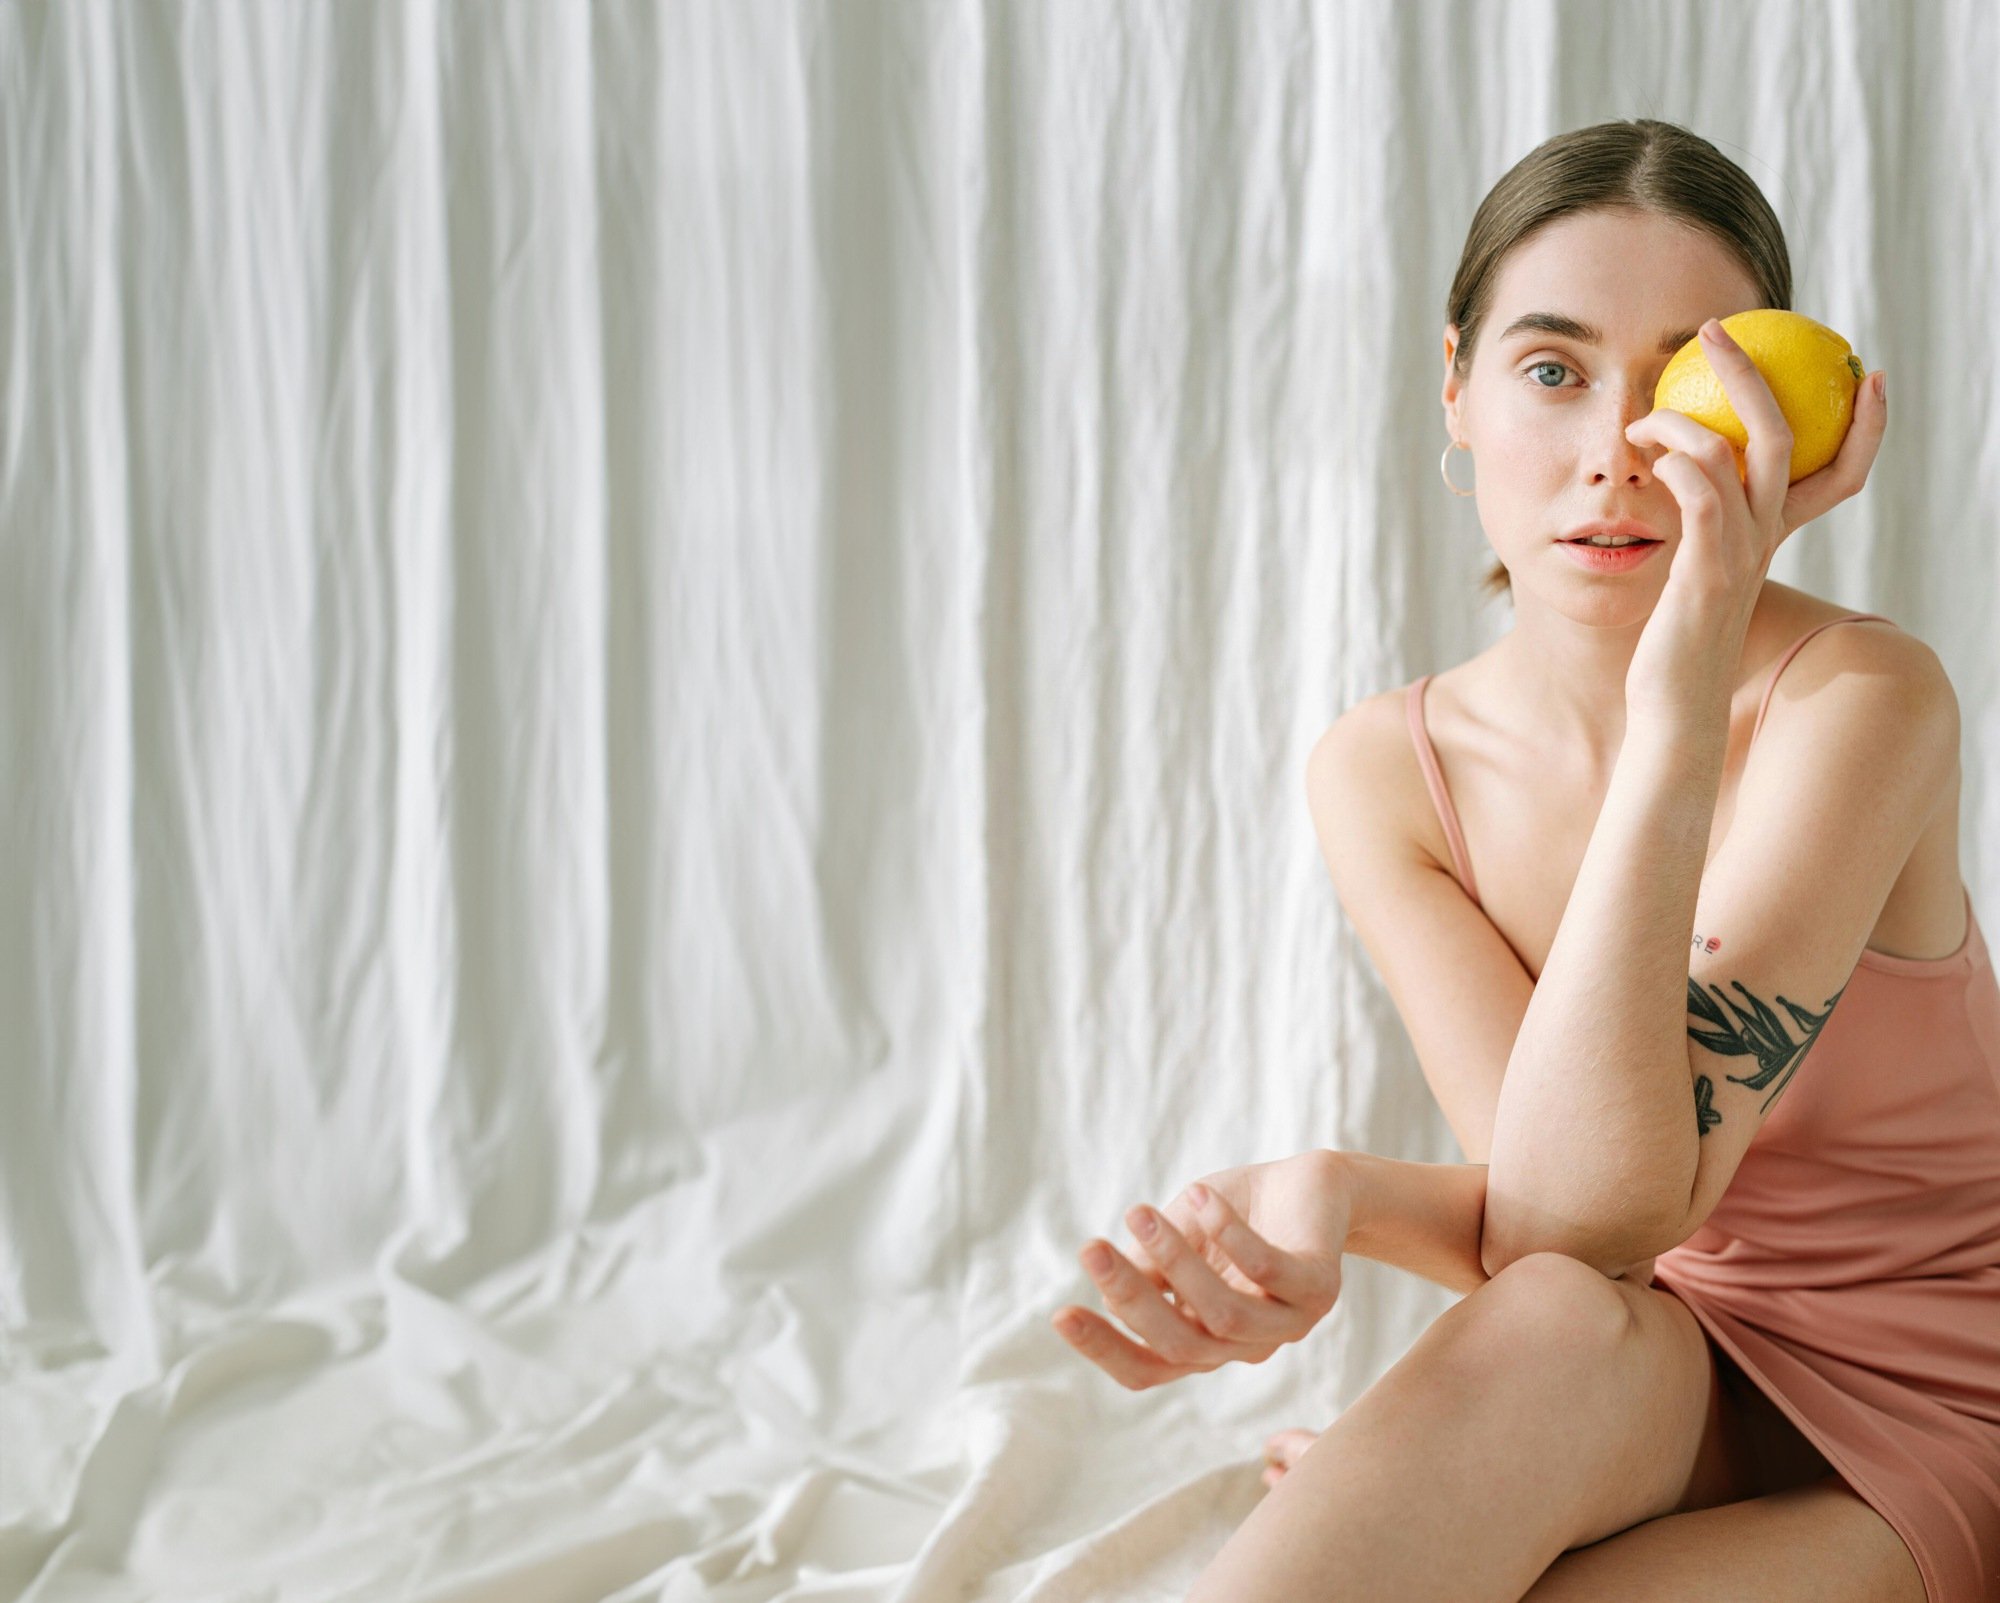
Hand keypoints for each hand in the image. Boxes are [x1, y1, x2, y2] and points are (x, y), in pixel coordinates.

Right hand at [1051, 1150, 1349, 1389]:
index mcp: (1206, 1340)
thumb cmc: (1232, 1212)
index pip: (1149, 1367)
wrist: (1309, 1182)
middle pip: (1180, 1345)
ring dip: (1176, 1263)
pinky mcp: (1319, 1289)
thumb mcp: (1176, 1235)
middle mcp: (1245, 1345)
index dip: (1104, 1350)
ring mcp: (1287, 1323)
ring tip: (1141, 1213)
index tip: (1061, 1315)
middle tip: (1090, 1248)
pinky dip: (1229, 1234)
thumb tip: (1111, 1292)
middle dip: (1131, 1299)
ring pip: (1223, 1316)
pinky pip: (1268, 1271)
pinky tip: (1201, 1196)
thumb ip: (1149, 1267)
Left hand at [1622, 319, 1886, 727]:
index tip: (1869, 374)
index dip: (1866, 424)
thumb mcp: (1700, 570)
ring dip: (1684, 419)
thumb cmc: (1678, 639)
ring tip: (1643, 417)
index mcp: (1772, 535)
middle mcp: (1765, 538)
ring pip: (1736, 455)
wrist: (1674, 704)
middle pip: (1785, 436)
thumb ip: (1706, 527)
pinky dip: (1678, 463)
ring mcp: (1739, 553)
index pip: (1841, 472)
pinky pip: (1701, 496)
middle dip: (1752, 374)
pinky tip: (1648, 455)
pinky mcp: (1705, 571)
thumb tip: (1684, 477)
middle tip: (1716, 330)